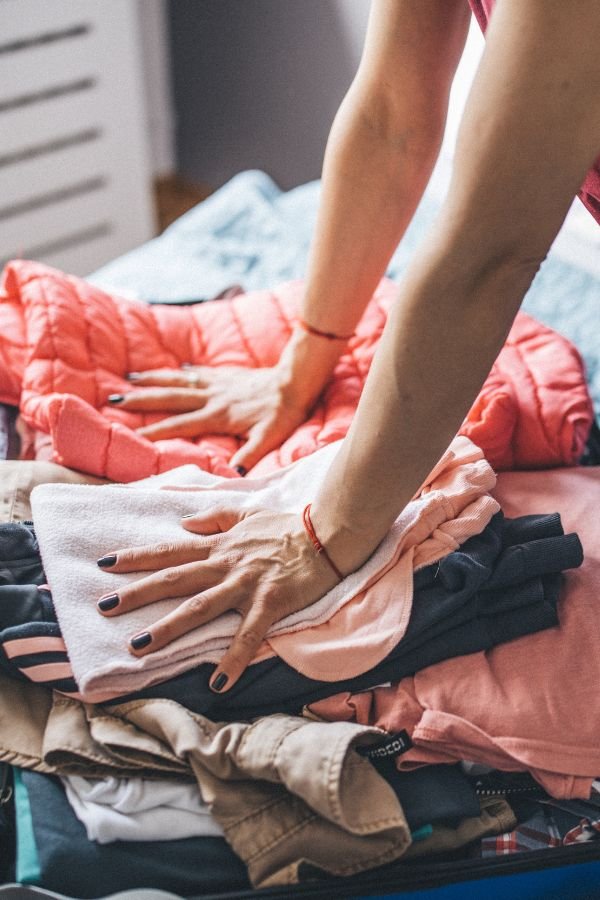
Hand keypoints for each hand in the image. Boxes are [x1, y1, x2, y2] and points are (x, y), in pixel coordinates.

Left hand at [95, 505, 339, 691]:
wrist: (329, 532)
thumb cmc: (289, 526)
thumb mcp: (248, 514)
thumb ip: (216, 517)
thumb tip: (185, 522)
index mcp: (219, 546)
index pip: (171, 550)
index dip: (138, 557)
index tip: (106, 564)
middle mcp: (226, 564)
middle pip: (174, 579)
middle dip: (137, 593)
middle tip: (103, 608)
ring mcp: (247, 583)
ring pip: (200, 606)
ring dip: (168, 627)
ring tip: (138, 646)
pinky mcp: (271, 601)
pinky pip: (249, 633)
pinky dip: (233, 657)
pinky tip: (218, 682)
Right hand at [112, 364, 313, 471]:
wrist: (297, 380)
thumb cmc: (284, 412)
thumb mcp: (268, 438)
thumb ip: (249, 455)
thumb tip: (232, 475)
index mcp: (217, 415)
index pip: (179, 425)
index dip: (155, 430)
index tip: (130, 434)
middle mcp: (212, 396)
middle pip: (170, 397)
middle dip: (141, 399)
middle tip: (114, 399)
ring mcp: (218, 383)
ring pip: (179, 379)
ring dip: (155, 378)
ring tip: (131, 377)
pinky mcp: (227, 374)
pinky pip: (200, 370)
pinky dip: (185, 370)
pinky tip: (176, 368)